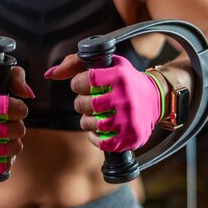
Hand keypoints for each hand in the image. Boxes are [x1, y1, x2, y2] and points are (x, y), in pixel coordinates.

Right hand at [0, 67, 31, 176]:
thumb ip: (14, 75)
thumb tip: (28, 94)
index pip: (20, 110)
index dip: (19, 108)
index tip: (11, 108)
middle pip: (20, 130)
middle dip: (15, 124)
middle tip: (4, 122)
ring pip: (16, 148)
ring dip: (12, 141)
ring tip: (1, 136)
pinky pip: (4, 164)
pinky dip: (4, 157)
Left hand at [46, 55, 161, 151]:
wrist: (156, 98)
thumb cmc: (126, 79)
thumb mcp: (108, 63)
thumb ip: (76, 63)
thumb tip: (50, 74)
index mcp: (119, 76)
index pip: (85, 80)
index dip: (77, 84)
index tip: (81, 85)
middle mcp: (126, 97)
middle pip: (86, 104)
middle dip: (80, 103)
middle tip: (86, 102)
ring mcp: (129, 119)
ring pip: (92, 124)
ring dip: (86, 121)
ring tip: (91, 116)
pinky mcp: (131, 137)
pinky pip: (103, 143)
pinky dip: (95, 138)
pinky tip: (97, 130)